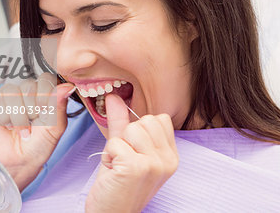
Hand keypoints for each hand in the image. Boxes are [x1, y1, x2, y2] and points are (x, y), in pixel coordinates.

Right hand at [0, 73, 74, 190]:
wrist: (18, 162)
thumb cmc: (39, 144)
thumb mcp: (55, 127)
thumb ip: (59, 105)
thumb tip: (68, 86)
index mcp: (45, 92)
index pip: (46, 78)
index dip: (45, 96)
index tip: (44, 112)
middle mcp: (26, 89)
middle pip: (29, 85)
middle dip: (31, 110)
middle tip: (31, 124)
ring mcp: (8, 93)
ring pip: (12, 93)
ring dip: (18, 118)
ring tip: (20, 129)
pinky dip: (3, 118)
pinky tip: (6, 125)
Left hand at [85, 94, 178, 212]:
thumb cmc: (118, 183)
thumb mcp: (123, 149)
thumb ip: (121, 121)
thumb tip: (113, 96)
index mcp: (171, 155)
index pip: (159, 118)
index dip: (139, 130)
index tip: (133, 150)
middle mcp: (169, 160)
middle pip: (144, 120)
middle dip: (127, 137)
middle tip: (124, 160)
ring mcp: (155, 164)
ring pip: (130, 129)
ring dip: (116, 146)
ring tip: (118, 166)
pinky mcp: (137, 167)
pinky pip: (115, 142)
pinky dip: (108, 156)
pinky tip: (114, 172)